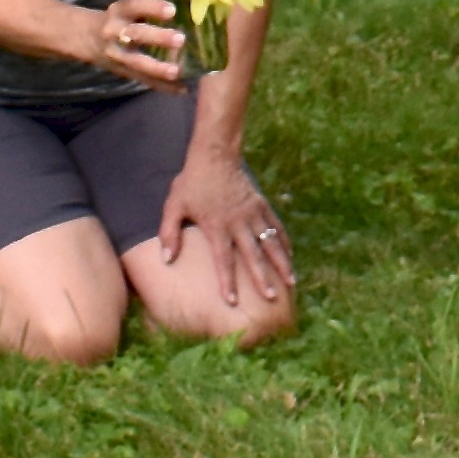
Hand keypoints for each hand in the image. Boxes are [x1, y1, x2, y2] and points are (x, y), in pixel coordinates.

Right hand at [86, 0, 192, 91]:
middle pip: (136, 34)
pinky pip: (143, 80)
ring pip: (137, 62)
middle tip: (180, 39)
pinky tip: (181, 89)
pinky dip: (163, 86)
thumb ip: (151, 10)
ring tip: (177, 72)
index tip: (172, 11)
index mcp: (120, 11)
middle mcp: (115, 32)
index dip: (153, 7)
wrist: (88, 37)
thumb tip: (192, 10)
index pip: (135, 6)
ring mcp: (117, 54)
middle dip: (158, 38)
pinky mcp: (123, 71)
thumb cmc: (120, 19)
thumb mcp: (128, 9)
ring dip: (158, 68)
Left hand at [158, 155, 295, 313]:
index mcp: (216, 225)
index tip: (232, 301)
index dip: (227, 281)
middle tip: (270, 298)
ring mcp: (252, 213)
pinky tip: (290, 256)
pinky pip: (276, 226)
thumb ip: (169, 233)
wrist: (214, 155)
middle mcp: (238, 222)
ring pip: (270, 242)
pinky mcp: (261, 205)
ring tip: (291, 282)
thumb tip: (167, 259)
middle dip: (261, 278)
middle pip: (252, 255)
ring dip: (281, 263)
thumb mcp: (173, 206)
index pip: (223, 260)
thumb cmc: (191, 183)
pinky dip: (283, 242)